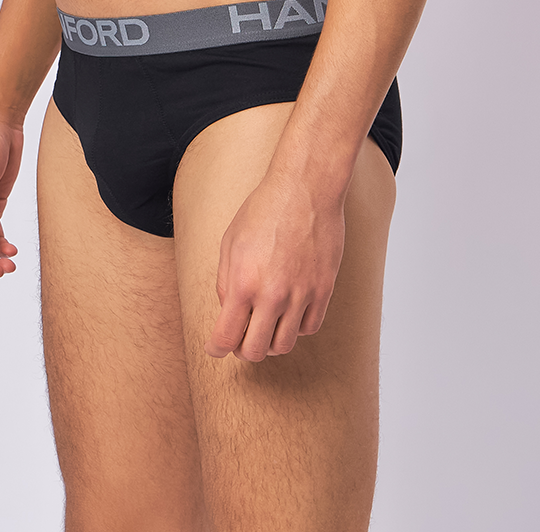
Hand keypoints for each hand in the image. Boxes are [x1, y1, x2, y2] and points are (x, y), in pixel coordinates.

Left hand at [205, 170, 345, 361]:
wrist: (305, 189)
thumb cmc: (264, 210)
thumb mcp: (231, 242)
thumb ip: (226, 282)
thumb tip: (228, 311)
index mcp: (244, 283)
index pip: (226, 338)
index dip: (216, 348)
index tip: (215, 347)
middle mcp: (273, 294)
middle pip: (256, 351)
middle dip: (243, 349)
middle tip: (240, 337)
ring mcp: (302, 294)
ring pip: (284, 345)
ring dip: (270, 341)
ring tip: (265, 324)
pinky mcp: (324, 289)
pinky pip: (310, 328)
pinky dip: (296, 327)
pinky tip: (289, 311)